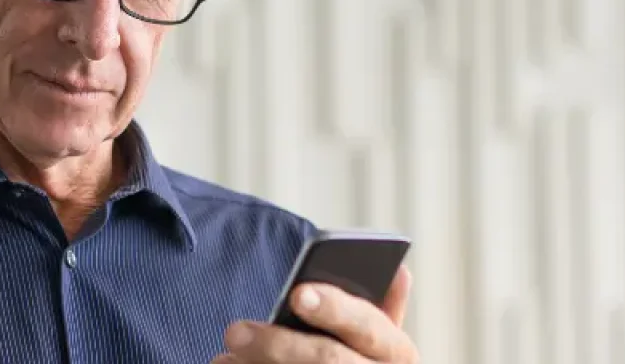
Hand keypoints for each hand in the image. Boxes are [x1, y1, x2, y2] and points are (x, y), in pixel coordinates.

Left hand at [212, 265, 416, 362]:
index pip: (367, 326)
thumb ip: (383, 308)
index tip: (297, 294)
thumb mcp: (379, 342)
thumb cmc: (360, 362)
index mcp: (397, 353)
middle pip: (328, 360)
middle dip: (278, 345)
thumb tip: (399, 271)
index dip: (334, 309)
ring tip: (225, 355)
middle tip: (234, 331)